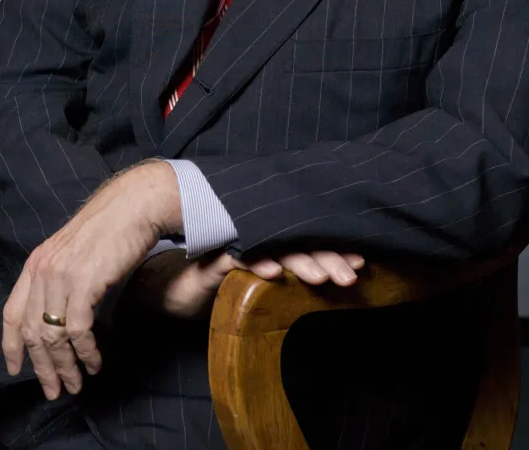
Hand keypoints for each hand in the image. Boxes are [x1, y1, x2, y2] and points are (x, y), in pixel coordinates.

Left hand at [1, 162, 181, 400]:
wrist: (133, 205)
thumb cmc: (110, 227)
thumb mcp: (73, 252)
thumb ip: (60, 277)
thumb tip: (61, 312)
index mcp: (35, 263)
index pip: (12, 313)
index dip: (11, 346)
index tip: (16, 369)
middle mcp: (42, 270)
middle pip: (32, 332)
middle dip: (43, 367)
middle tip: (55, 390)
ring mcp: (61, 276)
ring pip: (54, 336)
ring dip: (65, 366)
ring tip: (77, 383)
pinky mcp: (83, 283)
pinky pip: (77, 330)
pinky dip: (86, 352)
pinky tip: (95, 362)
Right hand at [127, 248, 365, 319]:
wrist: (167, 286)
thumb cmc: (217, 286)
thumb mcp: (257, 287)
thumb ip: (283, 277)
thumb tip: (327, 281)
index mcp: (270, 244)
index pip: (307, 243)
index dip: (333, 251)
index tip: (361, 263)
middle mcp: (255, 240)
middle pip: (297, 243)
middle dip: (327, 258)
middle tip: (352, 274)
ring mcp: (234, 246)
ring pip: (273, 249)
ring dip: (299, 262)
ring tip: (322, 277)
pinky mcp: (212, 261)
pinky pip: (236, 260)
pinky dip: (256, 265)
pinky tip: (274, 275)